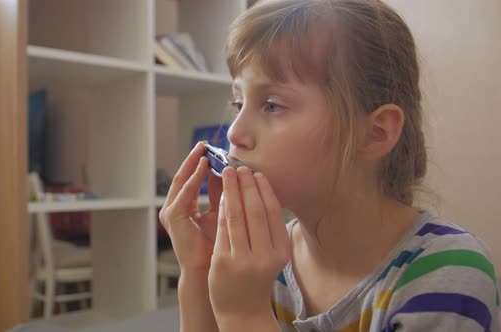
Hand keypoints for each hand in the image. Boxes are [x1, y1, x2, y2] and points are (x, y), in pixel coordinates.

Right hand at [159, 141, 222, 272]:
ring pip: (183, 180)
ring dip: (194, 163)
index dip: (201, 163)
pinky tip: (204, 165)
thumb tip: (230, 171)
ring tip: (205, 149)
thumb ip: (221, 193)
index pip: (192, 178)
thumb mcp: (220, 211)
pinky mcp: (173, 216)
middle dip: (195, 158)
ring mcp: (171, 212)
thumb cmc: (216, 244)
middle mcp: (174, 207)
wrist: (208, 270)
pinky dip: (195, 177)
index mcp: (183, 207)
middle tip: (206, 143)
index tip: (214, 149)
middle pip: (184, 176)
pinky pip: (185, 191)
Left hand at [208, 166, 289, 325]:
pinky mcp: (224, 262)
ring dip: (231, 191)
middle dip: (247, 186)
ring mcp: (243, 260)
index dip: (264, 191)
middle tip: (241, 167)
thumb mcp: (271, 254)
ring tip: (228, 173)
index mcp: (280, 251)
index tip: (257, 174)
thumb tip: (263, 192)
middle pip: (255, 212)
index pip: (272, 214)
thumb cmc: (257, 276)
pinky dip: (221, 209)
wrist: (243, 309)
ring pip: (236, 217)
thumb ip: (269, 230)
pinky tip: (220, 195)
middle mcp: (264, 256)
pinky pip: (222, 229)